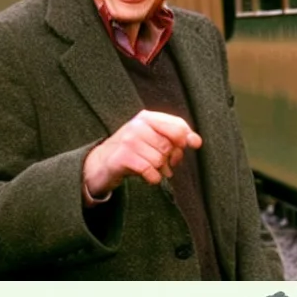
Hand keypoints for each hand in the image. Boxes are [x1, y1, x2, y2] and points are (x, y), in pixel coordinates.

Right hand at [82, 110, 201, 198]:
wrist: (99, 164)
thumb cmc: (131, 151)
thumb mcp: (151, 139)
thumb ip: (173, 137)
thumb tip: (196, 141)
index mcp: (146, 117)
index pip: (176, 126)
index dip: (187, 138)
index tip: (193, 146)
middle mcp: (137, 126)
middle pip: (168, 145)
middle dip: (172, 159)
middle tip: (168, 165)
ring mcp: (128, 141)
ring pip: (159, 159)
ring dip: (161, 170)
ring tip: (155, 171)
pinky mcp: (121, 158)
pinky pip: (148, 170)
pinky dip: (153, 178)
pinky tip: (149, 178)